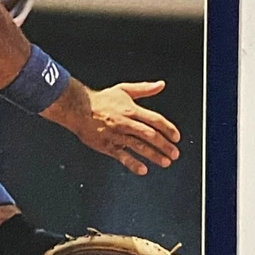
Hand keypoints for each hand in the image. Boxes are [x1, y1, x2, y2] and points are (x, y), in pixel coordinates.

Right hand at [48, 79, 180, 175]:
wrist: (78, 108)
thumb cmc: (101, 100)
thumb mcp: (124, 90)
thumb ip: (144, 89)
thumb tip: (161, 85)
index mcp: (131, 109)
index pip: (155, 120)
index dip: (168, 129)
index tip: (176, 137)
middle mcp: (126, 123)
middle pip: (150, 135)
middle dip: (165, 145)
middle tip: (175, 153)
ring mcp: (116, 135)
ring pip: (139, 146)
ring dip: (154, 155)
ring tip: (165, 162)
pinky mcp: (107, 145)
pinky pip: (121, 156)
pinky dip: (133, 163)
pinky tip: (143, 170)